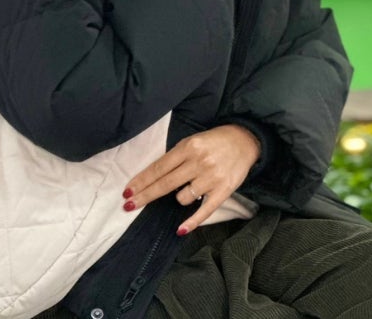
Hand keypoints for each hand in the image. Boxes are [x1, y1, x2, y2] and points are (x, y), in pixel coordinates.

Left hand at [121, 125, 260, 235]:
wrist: (244, 140)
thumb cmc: (213, 142)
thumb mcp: (192, 142)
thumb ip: (175, 158)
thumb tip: (154, 178)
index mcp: (188, 147)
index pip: (159, 168)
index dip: (142, 181)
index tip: (127, 191)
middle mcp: (198, 162)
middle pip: (165, 184)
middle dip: (145, 196)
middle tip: (128, 205)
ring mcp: (211, 178)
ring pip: (183, 197)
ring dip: (179, 197)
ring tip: (190, 187)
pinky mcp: (223, 191)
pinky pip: (204, 210)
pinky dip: (191, 222)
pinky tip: (180, 230)